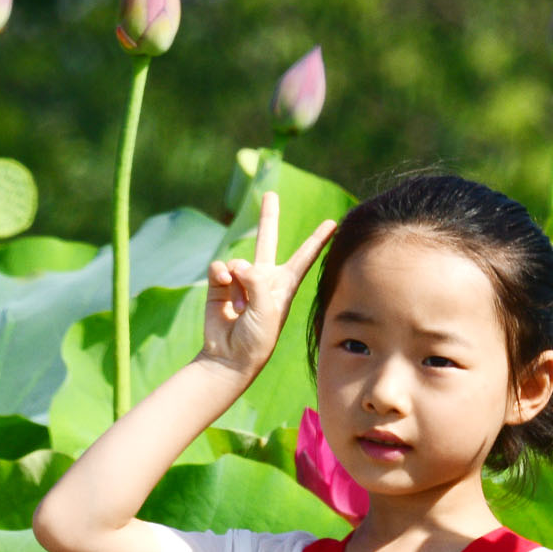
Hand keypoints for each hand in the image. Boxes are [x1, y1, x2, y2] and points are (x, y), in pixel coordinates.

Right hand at [198, 192, 336, 384]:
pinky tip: (223, 288)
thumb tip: (237, 265)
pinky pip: (219, 267)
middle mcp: (263, 278)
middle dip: (268, 217)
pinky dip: (220, 275)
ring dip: (238, 281)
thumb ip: (256, 282)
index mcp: (284, 285)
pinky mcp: (219, 284)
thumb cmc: (258, 338)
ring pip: (238, 261)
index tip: (333, 222)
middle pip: (267, 239)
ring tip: (240, 307)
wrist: (230, 357)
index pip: (304, 256)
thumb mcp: (267, 311)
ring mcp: (240, 280)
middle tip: (270, 194)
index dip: (318, 239)